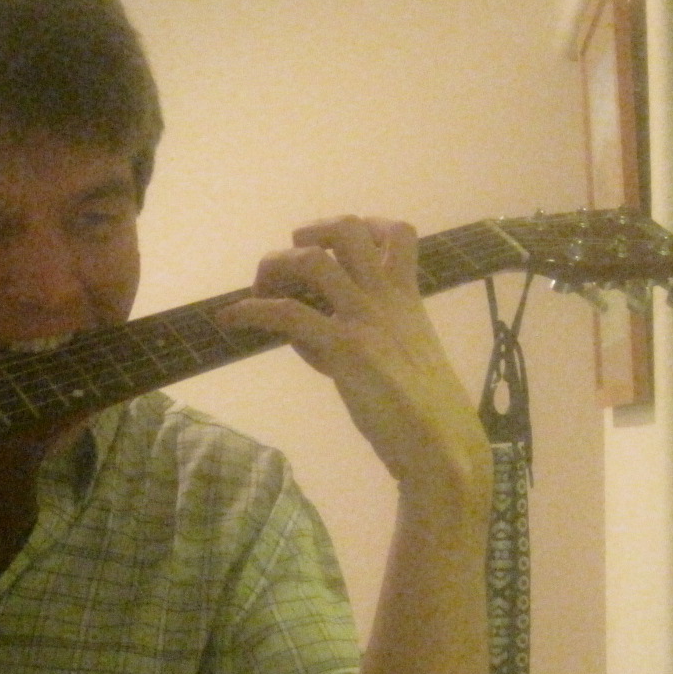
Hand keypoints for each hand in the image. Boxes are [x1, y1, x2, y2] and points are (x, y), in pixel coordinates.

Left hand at [217, 216, 490, 496]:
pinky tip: (229, 321)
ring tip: (261, 291)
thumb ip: (374, 337)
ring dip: (276, 266)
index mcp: (408, 299)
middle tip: (293, 266)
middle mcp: (386, 298)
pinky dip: (249, 311)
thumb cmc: (430, 412)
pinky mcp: (343, 348)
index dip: (362, 228)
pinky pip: (286, 313)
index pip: (397, 233)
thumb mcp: (408, 358)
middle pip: (348, 228)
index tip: (336, 249)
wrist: (443, 445)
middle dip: (311, 234)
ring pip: (312, 259)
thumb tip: (328, 335)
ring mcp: (364, 319)